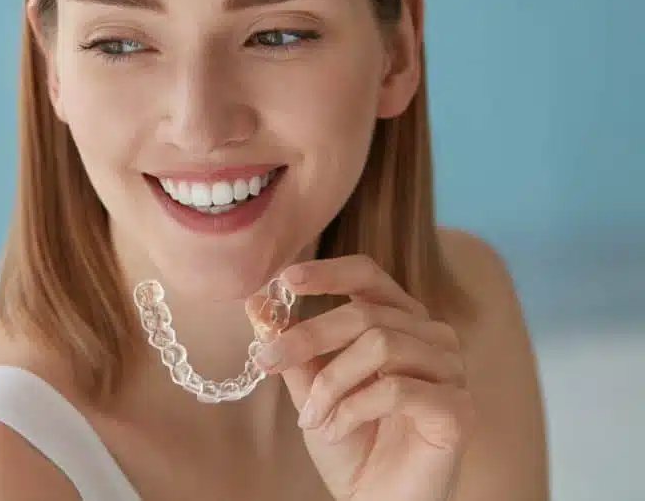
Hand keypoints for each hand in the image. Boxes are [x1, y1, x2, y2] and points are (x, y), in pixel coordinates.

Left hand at [246, 255, 474, 500]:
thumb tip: (256, 304)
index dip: (329, 271)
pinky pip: (398, 389)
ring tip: (311, 418)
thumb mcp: (310, 389)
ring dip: (331, 383)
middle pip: (366, 313)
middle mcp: (432, 337)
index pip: (369, 275)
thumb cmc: (350, 444)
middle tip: (267, 360)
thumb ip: (292, 348)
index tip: (285, 279)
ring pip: (382, 345)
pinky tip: (336, 430)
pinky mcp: (458, 410)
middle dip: (308, 336)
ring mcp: (451, 372)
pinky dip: (353, 409)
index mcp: (400, 321)